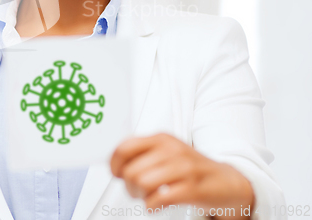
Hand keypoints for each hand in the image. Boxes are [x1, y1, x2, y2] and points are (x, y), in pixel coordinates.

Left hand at [110, 133, 254, 218]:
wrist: (227, 181)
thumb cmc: (192, 167)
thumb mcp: (167, 151)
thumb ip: (143, 153)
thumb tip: (116, 164)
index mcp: (162, 138)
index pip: (125, 147)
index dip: (115, 164)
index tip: (117, 173)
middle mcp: (171, 150)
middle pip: (131, 170)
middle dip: (128, 185)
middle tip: (136, 190)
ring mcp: (183, 168)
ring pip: (142, 183)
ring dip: (140, 195)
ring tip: (147, 196)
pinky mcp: (192, 188)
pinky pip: (159, 198)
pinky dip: (152, 205)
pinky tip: (157, 204)